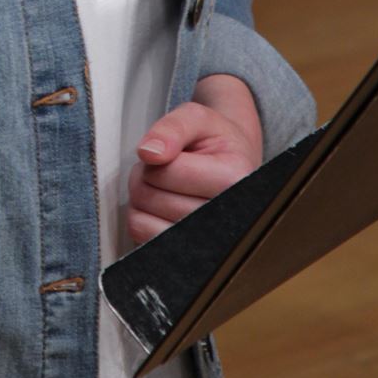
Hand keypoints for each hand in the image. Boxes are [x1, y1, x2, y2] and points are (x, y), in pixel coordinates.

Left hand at [126, 73, 262, 246]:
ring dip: (143, 200)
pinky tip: (163, 208)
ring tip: (167, 187)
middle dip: (147, 177)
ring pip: (142, 222)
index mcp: (235, 180)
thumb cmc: (213, 142)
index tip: (175, 153)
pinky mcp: (187, 258)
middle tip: (167, 167)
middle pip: (150, 197)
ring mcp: (208, 245)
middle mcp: (227, 219)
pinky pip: (142, 240)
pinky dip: (143, 219)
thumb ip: (172, 128)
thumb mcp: (196, 119)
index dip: (157, 157)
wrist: (229, 164)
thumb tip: (149, 152)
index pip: (167, 172)